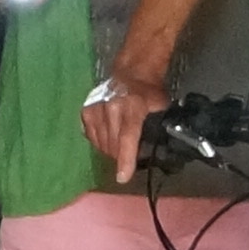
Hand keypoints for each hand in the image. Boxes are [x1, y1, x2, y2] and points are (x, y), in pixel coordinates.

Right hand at [81, 65, 155, 183]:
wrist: (131, 72)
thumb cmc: (148, 93)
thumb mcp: (161, 108)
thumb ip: (159, 129)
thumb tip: (162, 151)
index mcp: (132, 107)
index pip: (127, 138)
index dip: (126, 159)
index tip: (123, 177)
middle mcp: (111, 108)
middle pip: (113, 147)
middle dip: (122, 156)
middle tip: (132, 153)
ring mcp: (96, 109)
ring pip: (101, 145)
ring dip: (111, 150)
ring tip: (121, 143)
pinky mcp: (86, 111)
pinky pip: (92, 138)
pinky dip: (101, 142)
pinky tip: (110, 135)